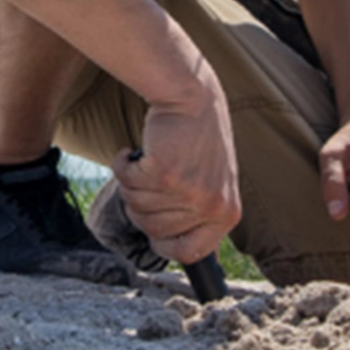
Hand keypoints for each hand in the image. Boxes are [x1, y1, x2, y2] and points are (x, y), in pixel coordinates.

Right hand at [109, 85, 240, 264]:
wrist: (193, 96)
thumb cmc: (198, 139)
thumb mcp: (213, 183)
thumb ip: (197, 215)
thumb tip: (167, 247)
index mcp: (227, 214)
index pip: (188, 253)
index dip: (163, 244)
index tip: (152, 228)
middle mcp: (211, 206)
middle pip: (152, 230)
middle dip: (141, 205)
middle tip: (149, 179)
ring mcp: (188, 191)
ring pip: (136, 206)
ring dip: (132, 182)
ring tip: (148, 160)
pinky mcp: (164, 172)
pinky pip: (125, 182)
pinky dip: (122, 164)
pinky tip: (133, 151)